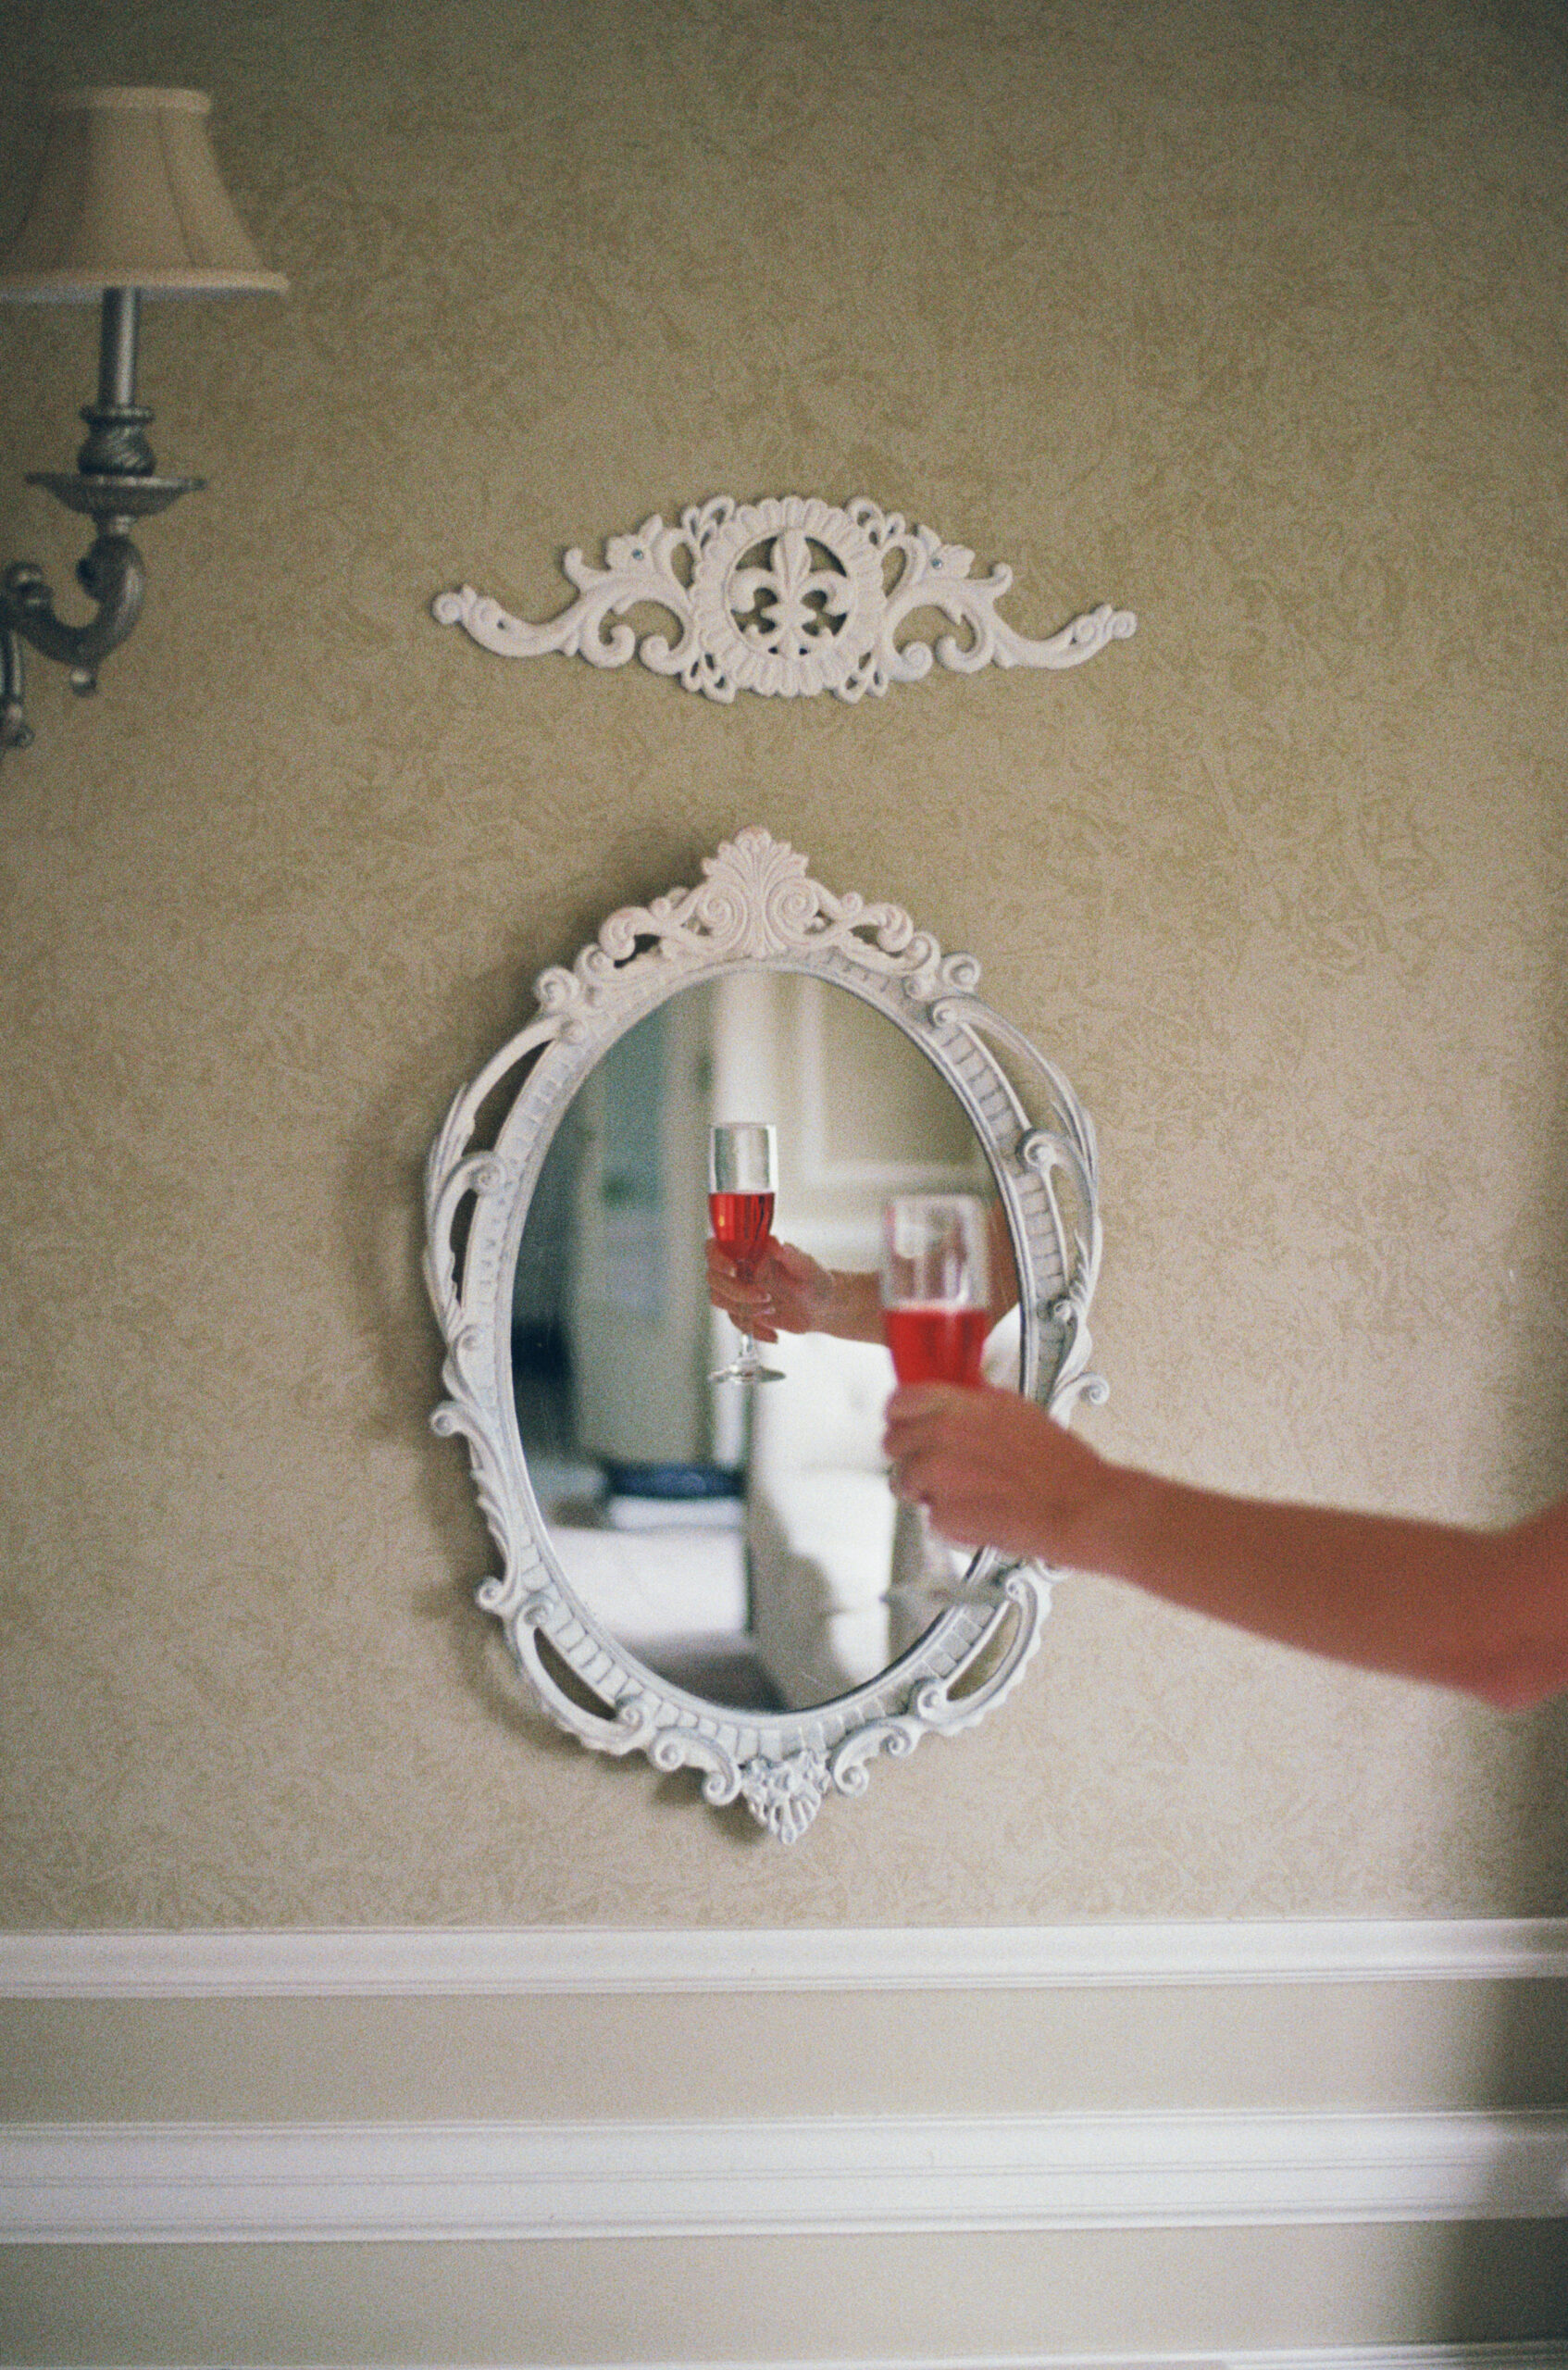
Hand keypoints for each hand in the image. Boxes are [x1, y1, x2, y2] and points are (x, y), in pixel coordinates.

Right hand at [705, 1236, 838, 1342]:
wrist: (821, 1308)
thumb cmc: (815, 1281)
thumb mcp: (809, 1267)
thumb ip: (792, 1255)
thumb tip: (777, 1243)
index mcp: (751, 1250)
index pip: (717, 1248)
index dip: (716, 1257)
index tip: (732, 1269)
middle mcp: (741, 1268)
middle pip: (714, 1278)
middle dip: (736, 1291)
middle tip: (766, 1297)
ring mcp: (739, 1290)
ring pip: (719, 1300)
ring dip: (743, 1309)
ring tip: (773, 1309)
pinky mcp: (743, 1311)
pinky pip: (735, 1321)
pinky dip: (754, 1330)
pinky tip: (774, 1334)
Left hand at [882, 1383, 1109, 1561]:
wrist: (1080, 1506)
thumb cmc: (1059, 1464)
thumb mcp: (1016, 1410)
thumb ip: (974, 1403)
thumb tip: (954, 1399)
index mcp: (958, 1406)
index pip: (898, 1401)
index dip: (900, 1415)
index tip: (905, 1423)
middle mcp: (941, 1436)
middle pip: (893, 1443)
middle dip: (912, 1455)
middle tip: (937, 1465)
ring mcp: (938, 1477)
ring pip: (905, 1482)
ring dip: (926, 1490)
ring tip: (964, 1493)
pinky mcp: (943, 1515)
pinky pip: (929, 1516)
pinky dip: (948, 1519)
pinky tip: (978, 1512)